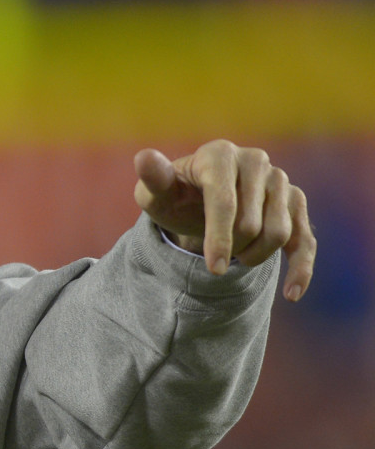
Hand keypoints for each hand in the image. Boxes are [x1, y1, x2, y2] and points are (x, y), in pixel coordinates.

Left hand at [133, 140, 314, 300]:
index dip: (218, 238)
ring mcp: (279, 179)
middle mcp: (254, 160)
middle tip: (213, 251)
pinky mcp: (295, 201)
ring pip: (279, 233)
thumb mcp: (155, 193)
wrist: (198, 200)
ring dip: (253, 256)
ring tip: (234, 254)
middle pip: (251, 224)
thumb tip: (144, 159)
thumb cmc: (174, 197)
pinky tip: (291, 294)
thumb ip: (152, 179)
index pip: (224, 201)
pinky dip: (300, 269)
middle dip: (231, 248)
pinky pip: (304, 239)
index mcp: (219, 154)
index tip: (212, 270)